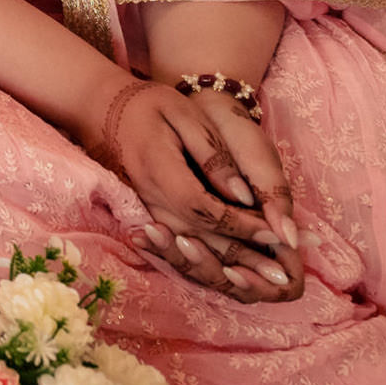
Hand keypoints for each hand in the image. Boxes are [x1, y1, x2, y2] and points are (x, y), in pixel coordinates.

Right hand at [83, 78, 298, 302]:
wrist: (103, 109)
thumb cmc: (150, 106)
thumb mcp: (185, 115)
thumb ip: (213, 156)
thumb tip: (241, 195)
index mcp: (159, 170)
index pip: (204, 208)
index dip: (241, 223)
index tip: (276, 233)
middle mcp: (149, 197)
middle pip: (199, 236)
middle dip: (243, 256)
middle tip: (282, 273)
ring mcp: (145, 207)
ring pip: (189, 244)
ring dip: (228, 264)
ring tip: (264, 278)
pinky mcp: (147, 212)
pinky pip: (178, 241)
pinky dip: (207, 257)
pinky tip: (232, 269)